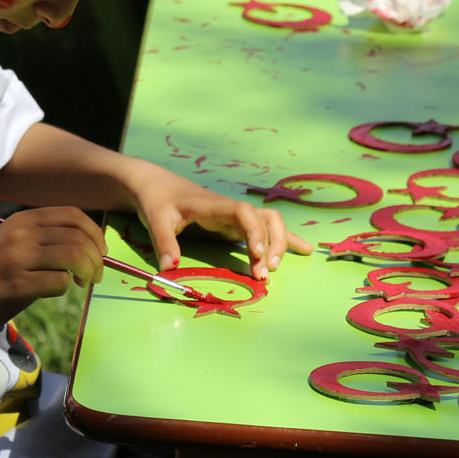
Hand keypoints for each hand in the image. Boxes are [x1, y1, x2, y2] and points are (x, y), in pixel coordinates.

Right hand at [0, 206, 106, 336]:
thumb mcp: (11, 243)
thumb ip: (42, 237)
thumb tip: (87, 243)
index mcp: (22, 220)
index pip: (72, 215)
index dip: (94, 232)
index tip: (99, 251)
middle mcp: (21, 233)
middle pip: (78, 236)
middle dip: (96, 256)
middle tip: (95, 274)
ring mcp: (18, 258)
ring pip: (74, 256)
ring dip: (87, 272)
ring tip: (82, 283)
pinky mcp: (17, 284)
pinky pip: (59, 282)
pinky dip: (65, 288)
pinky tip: (54, 291)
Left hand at [127, 165, 310, 280]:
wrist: (158, 185)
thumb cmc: (158, 200)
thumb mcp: (155, 219)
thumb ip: (164, 242)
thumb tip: (170, 268)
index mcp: (214, 205)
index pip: (242, 212)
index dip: (254, 231)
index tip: (257, 255)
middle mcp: (230, 209)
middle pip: (264, 219)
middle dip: (271, 244)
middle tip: (263, 273)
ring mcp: (235, 216)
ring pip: (269, 223)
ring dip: (278, 244)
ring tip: (272, 270)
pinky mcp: (235, 224)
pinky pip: (265, 228)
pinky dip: (285, 238)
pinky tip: (303, 249)